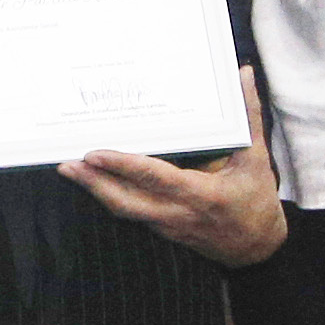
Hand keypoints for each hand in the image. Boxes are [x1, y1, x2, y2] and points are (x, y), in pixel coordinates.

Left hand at [63, 70, 288, 265]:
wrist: (256, 250)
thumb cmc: (257, 202)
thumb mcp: (257, 159)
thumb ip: (249, 116)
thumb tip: (242, 75)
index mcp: (201, 194)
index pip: (155, 178)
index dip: (123, 166)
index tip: (96, 154)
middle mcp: (177, 212)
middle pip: (125, 201)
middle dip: (93, 183)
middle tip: (67, 163)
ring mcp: (166, 224)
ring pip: (123, 208)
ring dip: (95, 189)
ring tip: (70, 168)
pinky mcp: (161, 229)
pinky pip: (130, 211)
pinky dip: (110, 195)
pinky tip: (95, 179)